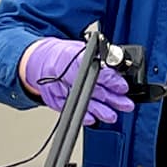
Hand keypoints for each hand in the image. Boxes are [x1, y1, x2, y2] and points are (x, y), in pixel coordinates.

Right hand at [21, 37, 135, 124]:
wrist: (41, 59)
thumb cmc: (64, 55)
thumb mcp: (82, 48)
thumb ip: (99, 56)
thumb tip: (117, 62)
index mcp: (71, 56)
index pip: (94, 69)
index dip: (110, 79)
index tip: (122, 87)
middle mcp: (63, 73)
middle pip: (91, 88)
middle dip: (111, 98)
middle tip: (125, 104)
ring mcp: (57, 87)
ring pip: (81, 101)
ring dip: (99, 110)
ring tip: (112, 115)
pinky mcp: (53, 99)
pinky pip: (69, 109)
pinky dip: (82, 115)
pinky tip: (92, 118)